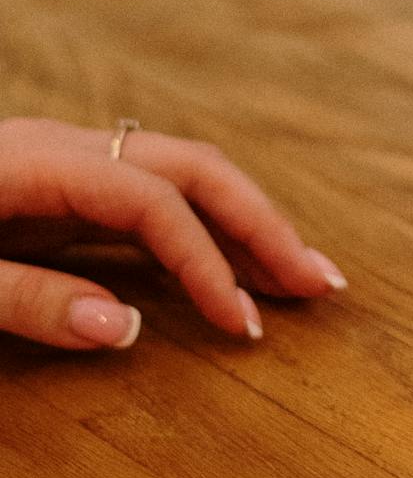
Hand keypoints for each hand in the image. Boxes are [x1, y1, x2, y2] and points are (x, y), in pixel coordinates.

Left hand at [0, 115, 342, 346]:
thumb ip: (28, 300)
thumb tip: (123, 329)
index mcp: (38, 161)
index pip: (156, 201)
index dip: (209, 262)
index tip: (243, 323)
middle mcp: (63, 148)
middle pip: (194, 169)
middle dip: (263, 225)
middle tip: (319, 282)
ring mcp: (65, 162)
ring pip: (183, 177)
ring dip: (246, 225)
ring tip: (299, 277)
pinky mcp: (61, 186)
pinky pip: (155, 196)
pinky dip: (205, 230)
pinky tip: (233, 267)